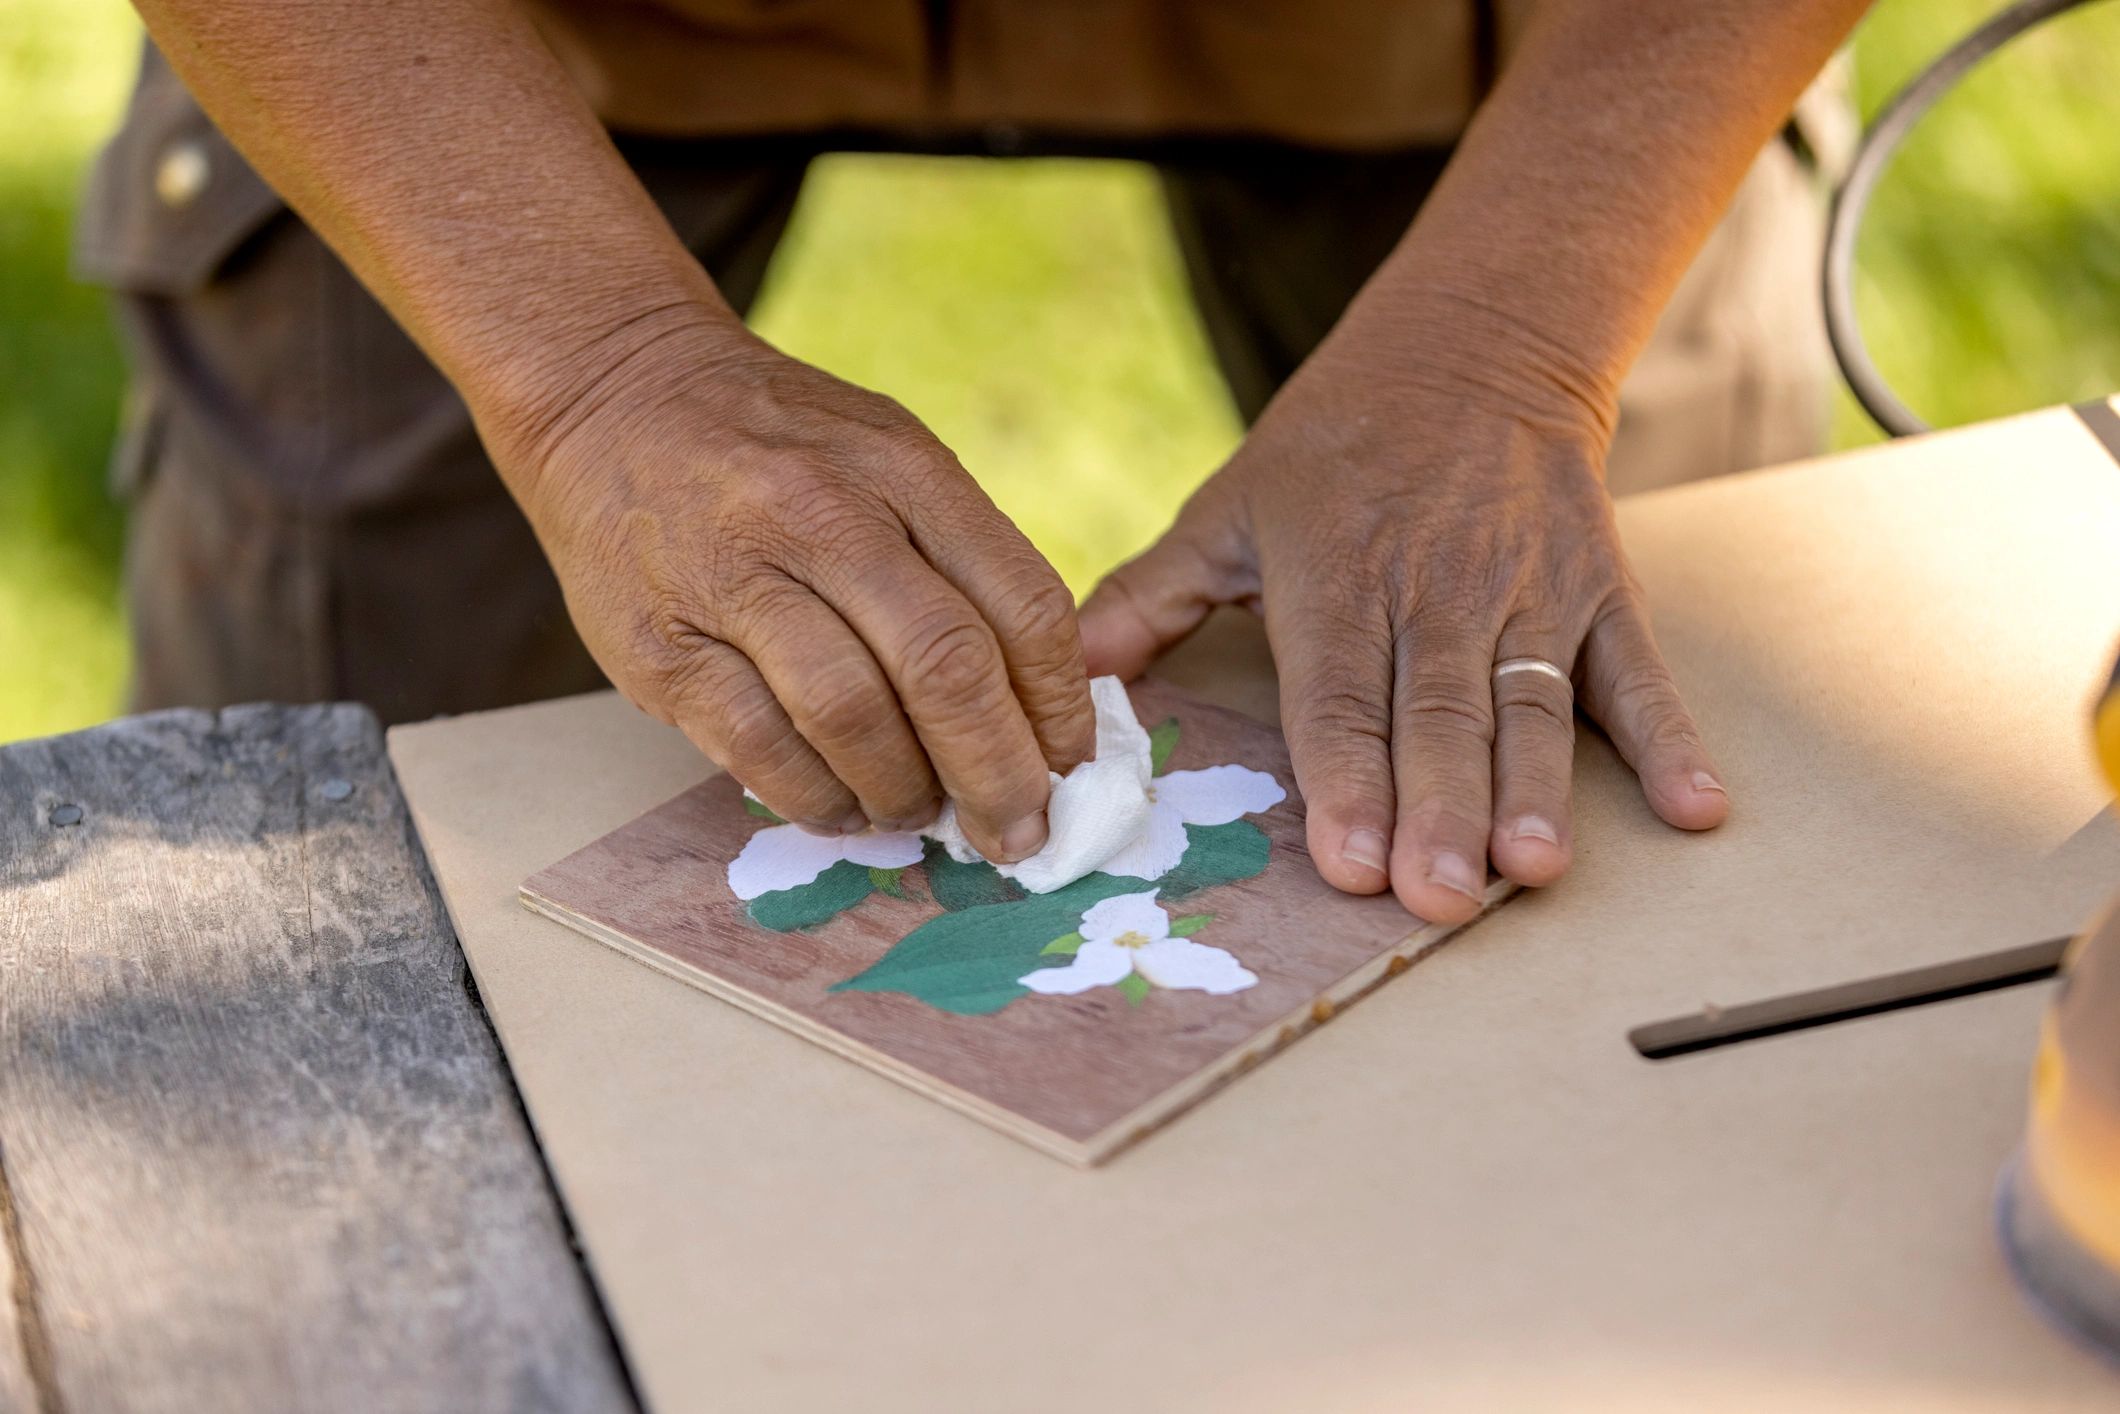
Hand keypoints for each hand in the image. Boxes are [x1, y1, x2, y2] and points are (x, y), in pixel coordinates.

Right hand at [498, 310, 1094, 859]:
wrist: (610, 393)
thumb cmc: (779, 447)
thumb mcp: (889, 457)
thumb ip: (964, 560)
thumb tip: (1042, 706)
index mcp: (902, 468)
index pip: (1022, 603)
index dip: (1060, 708)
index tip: (1071, 766)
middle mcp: (821, 514)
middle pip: (945, 669)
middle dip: (998, 775)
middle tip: (1017, 834)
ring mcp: (733, 579)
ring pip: (853, 720)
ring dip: (905, 794)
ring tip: (919, 813)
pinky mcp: (661, 648)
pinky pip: (761, 752)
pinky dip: (819, 800)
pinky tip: (844, 807)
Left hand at [1078, 301, 1727, 921]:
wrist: (1471, 346)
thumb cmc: (1331, 447)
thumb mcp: (1229, 506)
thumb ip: (1152, 594)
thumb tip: (1075, 674)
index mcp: (1337, 573)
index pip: (1339, 692)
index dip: (1346, 779)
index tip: (1351, 863)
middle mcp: (1435, 588)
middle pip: (1437, 715)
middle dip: (1439, 810)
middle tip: (1440, 898)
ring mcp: (1527, 592)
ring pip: (1529, 704)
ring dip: (1536, 790)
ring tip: (1534, 870)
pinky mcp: (1599, 592)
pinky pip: (1637, 673)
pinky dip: (1670, 740)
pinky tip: (1697, 809)